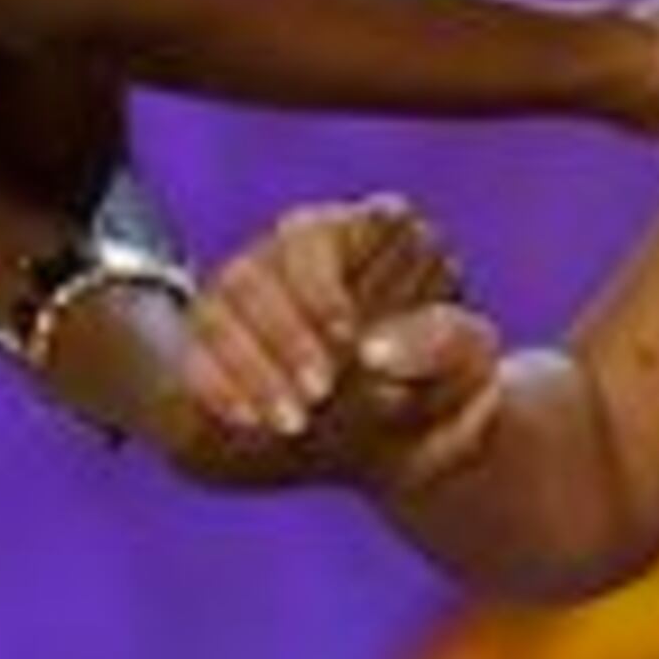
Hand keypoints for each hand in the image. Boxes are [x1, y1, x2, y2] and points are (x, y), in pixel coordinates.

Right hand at [169, 196, 499, 489]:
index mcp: (375, 229)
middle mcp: (304, 238)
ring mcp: (251, 275)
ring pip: (234, 294)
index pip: (348, 224)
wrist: (373, 434)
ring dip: (258, 363)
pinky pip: (195, 341)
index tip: (351, 339)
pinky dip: (219, 384)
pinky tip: (248, 421)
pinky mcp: (211, 323)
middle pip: (275, 261)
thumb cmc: (431, 385)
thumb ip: (449, 346)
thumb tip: (376, 350)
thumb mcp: (463, 370)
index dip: (336, 283)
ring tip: (293, 422)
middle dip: (294, 333)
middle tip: (323, 392)